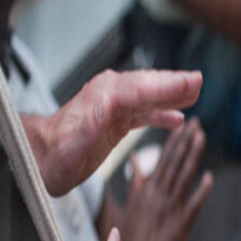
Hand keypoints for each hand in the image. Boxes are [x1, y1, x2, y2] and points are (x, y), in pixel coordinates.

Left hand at [23, 69, 202, 196]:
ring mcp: (113, 108)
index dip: (173, 83)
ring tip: (193, 95)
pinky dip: (161, 115)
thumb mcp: (86, 132)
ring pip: (150, 98)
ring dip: (172, 97)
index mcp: (108, 94)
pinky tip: (175, 120)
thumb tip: (128, 98)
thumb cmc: (60, 150)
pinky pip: (143, 115)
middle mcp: (111, 95)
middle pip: (151, 86)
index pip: (148, 85)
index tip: (195, 80)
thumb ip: (107, 113)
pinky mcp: (113, 123)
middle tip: (198, 81)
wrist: (42, 159)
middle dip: (176, 84)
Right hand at [117, 118, 212, 240]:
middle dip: (185, 141)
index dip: (174, 141)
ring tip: (200, 137)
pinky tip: (209, 177)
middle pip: (173, 162)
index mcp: (146, 189)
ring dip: (192, 155)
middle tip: (195, 122)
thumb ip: (137, 180)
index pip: (162, 159)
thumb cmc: (135, 232)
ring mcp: (170, 208)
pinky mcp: (181, 223)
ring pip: (183, 176)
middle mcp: (158, 194)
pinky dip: (201, 190)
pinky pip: (193, 204)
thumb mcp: (131, 203)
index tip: (182, 124)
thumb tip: (135, 159)